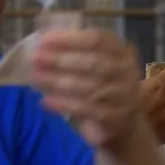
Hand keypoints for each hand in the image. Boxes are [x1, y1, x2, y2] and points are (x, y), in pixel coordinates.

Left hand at [31, 29, 147, 153]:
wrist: (124, 126)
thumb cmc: (103, 88)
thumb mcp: (96, 66)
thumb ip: (75, 54)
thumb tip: (43, 46)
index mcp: (122, 52)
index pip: (98, 40)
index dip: (70, 39)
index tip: (44, 40)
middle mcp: (128, 73)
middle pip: (94, 63)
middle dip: (61, 60)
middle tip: (35, 59)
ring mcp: (126, 97)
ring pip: (90, 87)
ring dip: (59, 82)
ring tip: (35, 78)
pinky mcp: (117, 119)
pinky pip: (88, 110)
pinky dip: (65, 104)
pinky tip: (46, 101)